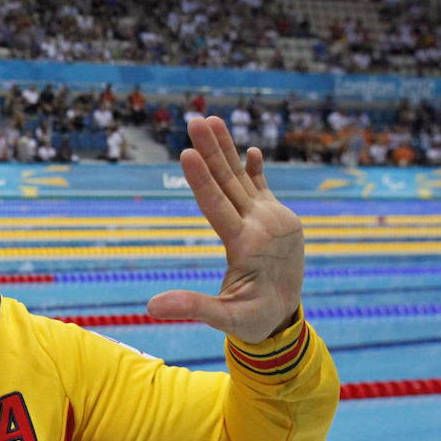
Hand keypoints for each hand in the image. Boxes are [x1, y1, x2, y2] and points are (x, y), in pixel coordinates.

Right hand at [146, 117, 303, 342]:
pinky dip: (256, 170)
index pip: (218, 207)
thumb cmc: (252, 320)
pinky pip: (262, 188)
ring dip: (226, 150)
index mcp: (247, 245)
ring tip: (211, 120)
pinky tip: (251, 151)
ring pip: (243, 179)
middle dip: (211, 150)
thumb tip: (152, 307)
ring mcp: (273, 218)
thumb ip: (193, 308)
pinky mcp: (277, 217)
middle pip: (230, 182)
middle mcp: (262, 224)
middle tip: (195, 120)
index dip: (201, 180)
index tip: (187, 153)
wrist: (288, 317)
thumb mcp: (225, 319)